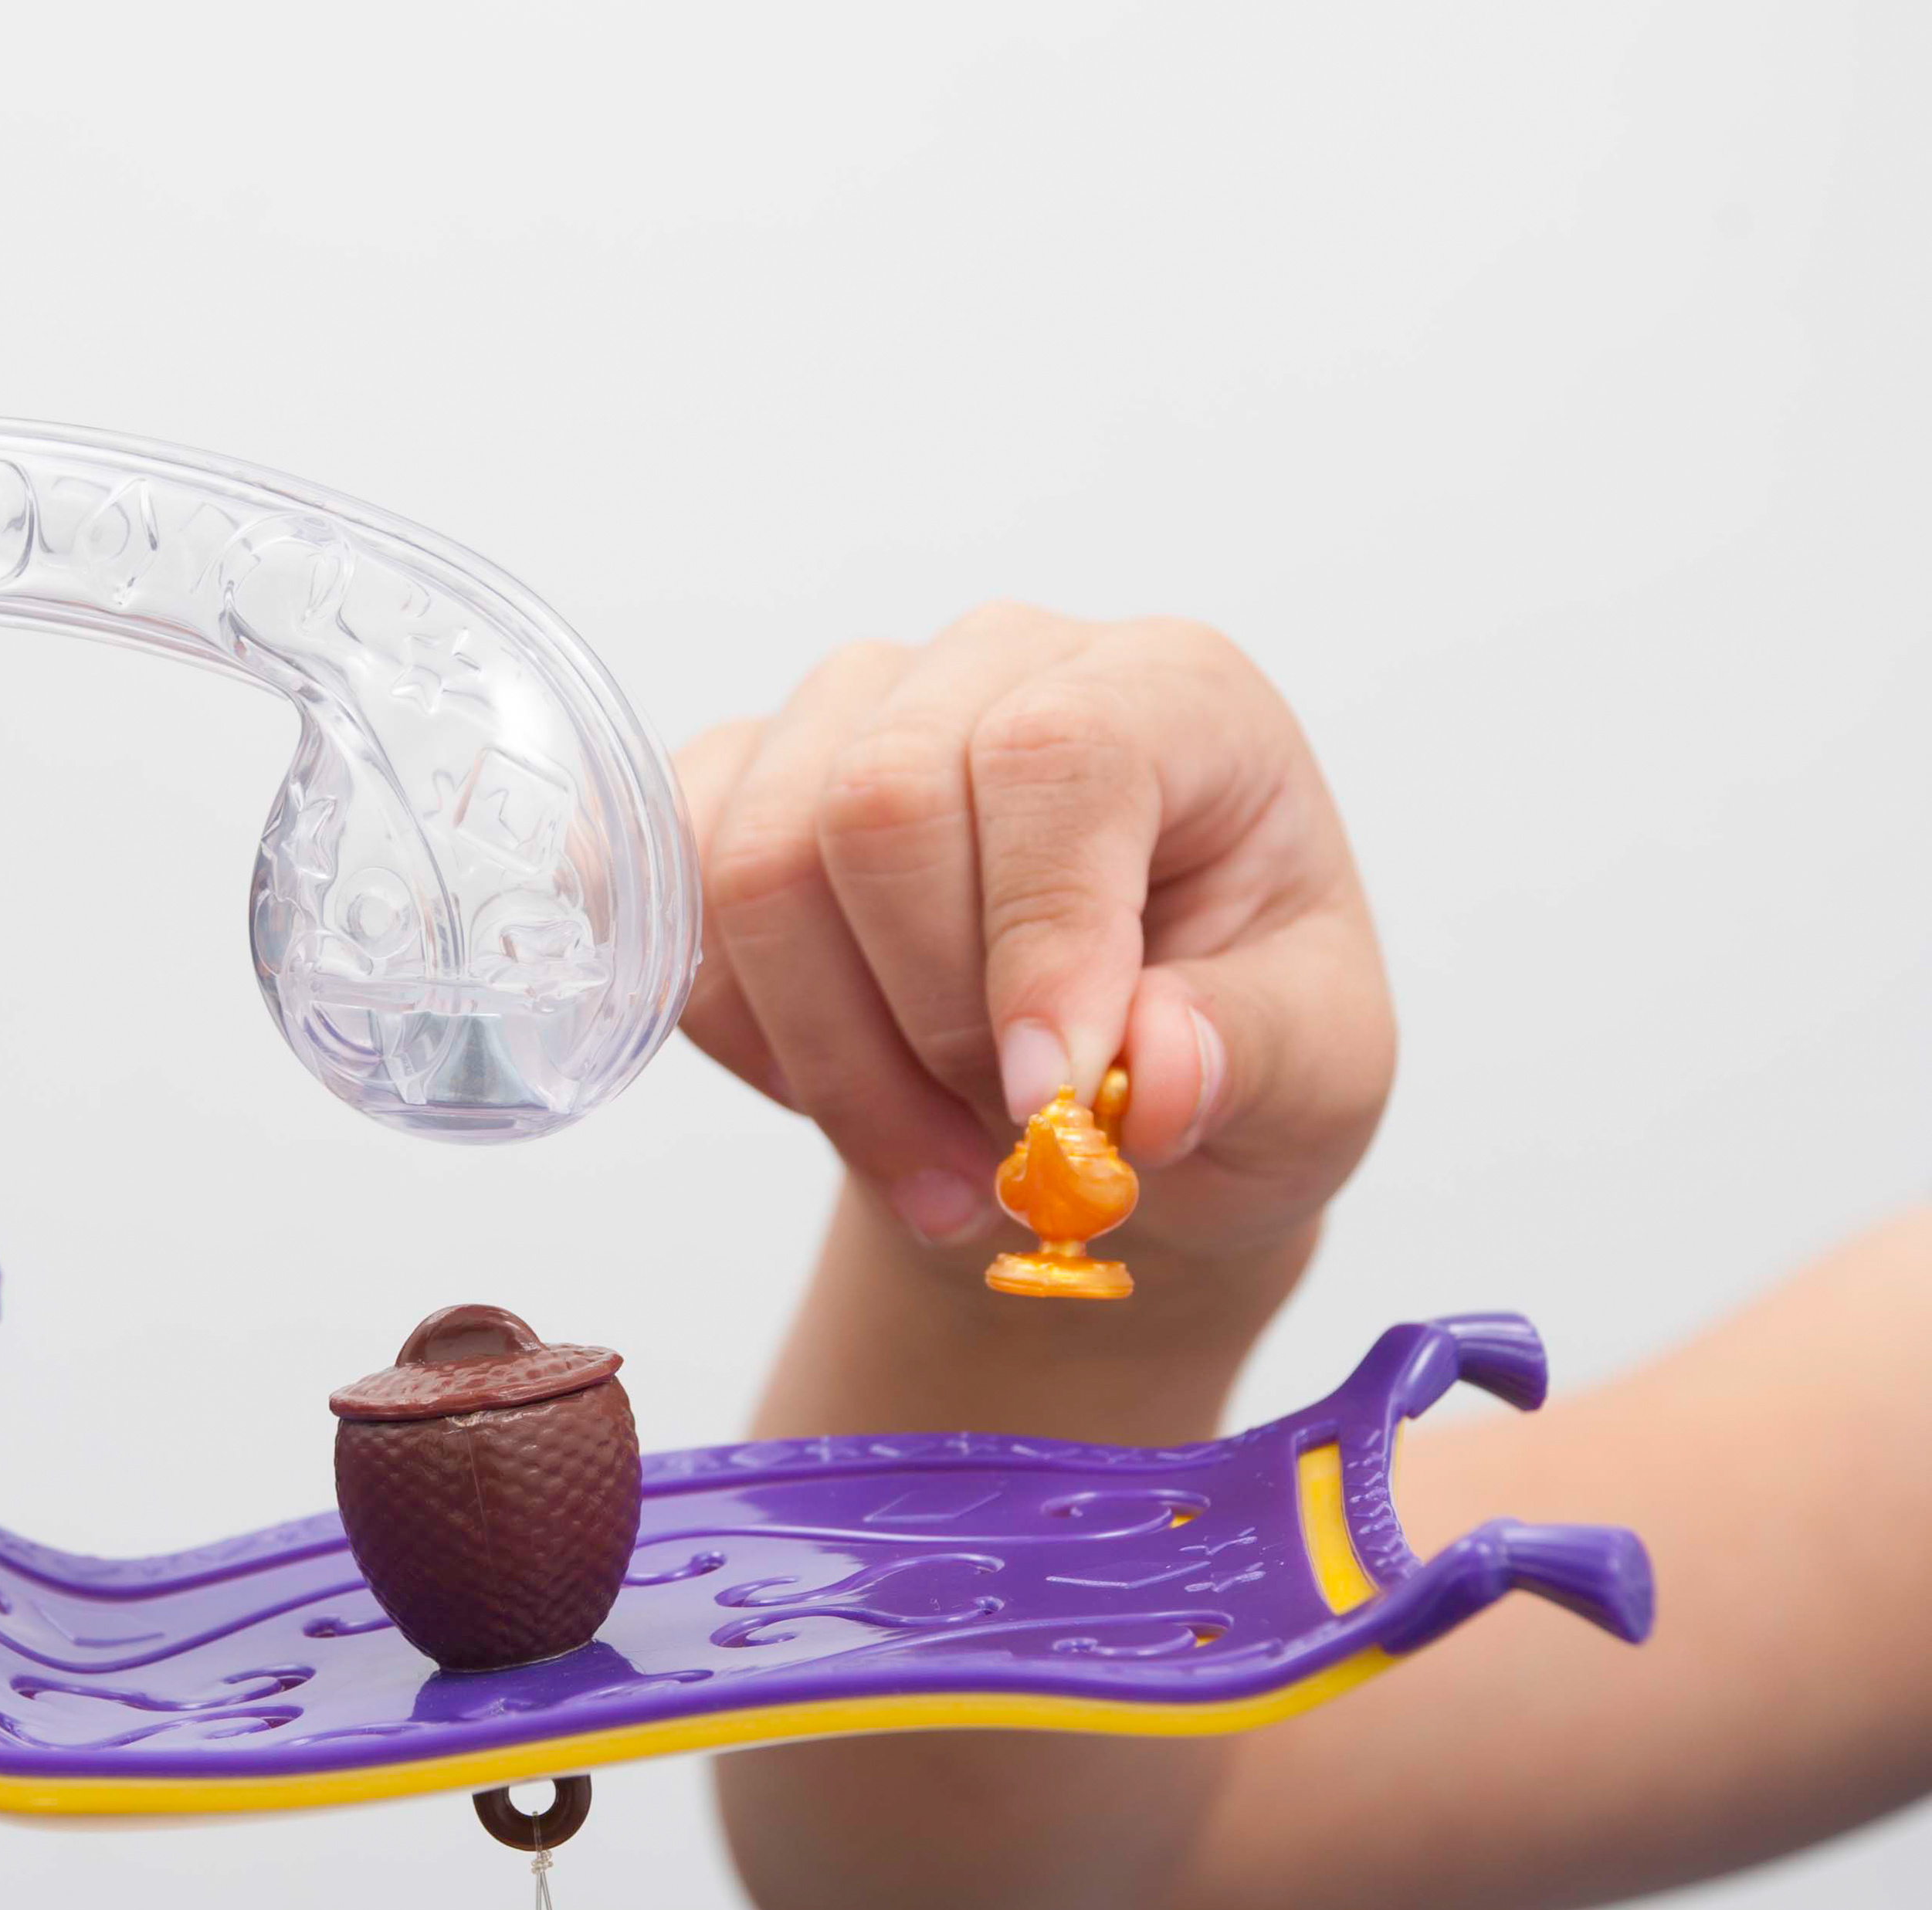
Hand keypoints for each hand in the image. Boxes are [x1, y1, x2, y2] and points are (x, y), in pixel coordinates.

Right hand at [679, 603, 1392, 1268]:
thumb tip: (1153, 1067)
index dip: (1036, 936)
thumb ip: (1255, 1061)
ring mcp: (846, 712)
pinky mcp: (734, 784)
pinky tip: (832, 1092)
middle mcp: (997, 663)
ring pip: (754, 864)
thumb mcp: (1318, 1080)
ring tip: (932, 1168)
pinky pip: (668, 901)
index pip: (1056, 754)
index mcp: (1172, 694)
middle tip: (999, 1157)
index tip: (1050, 1103)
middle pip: (876, 803)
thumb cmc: (1227, 1048)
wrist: (1109, 1090)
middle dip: (925, 1023)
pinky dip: (740, 1034)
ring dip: (833, 1061)